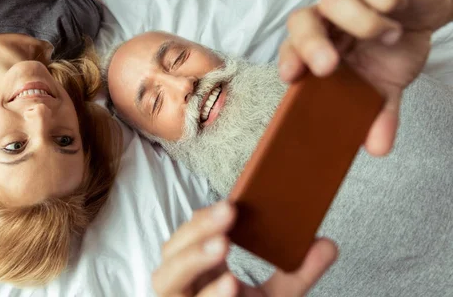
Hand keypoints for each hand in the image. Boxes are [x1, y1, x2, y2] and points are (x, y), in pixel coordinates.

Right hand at [152, 202, 337, 296]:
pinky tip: (231, 284)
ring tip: (222, 245)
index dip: (204, 219)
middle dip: (197, 230)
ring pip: (165, 280)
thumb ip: (297, 272)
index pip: (189, 235)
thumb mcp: (276, 294)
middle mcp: (184, 286)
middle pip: (171, 253)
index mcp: (199, 270)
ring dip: (192, 259)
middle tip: (228, 213)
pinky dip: (210, 295)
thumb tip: (328, 244)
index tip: (232, 204)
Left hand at [279, 0, 452, 155]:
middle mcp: (328, 20)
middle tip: (329, 65)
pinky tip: (397, 9)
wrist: (425, 13)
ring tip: (389, 36)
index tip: (291, 78)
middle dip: (310, 44)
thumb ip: (380, 114)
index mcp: (321, 47)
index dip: (288, 61)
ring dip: (362, 22)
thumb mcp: (388, 86)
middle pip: (300, 22)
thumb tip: (379, 148)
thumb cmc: (392, 49)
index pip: (292, 51)